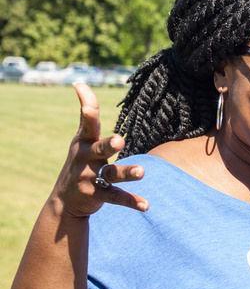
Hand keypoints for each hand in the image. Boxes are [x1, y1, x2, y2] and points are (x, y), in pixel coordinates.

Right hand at [52, 83, 148, 217]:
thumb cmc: (80, 160)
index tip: (87, 102)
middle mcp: (85, 159)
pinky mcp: (96, 195)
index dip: (87, 113)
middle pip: (99, 149)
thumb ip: (85, 114)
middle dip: (108, 145)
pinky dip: (131, 201)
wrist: (64, 202)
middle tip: (120, 140)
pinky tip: (146, 205)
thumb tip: (79, 83)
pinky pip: (116, 197)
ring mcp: (90, 178)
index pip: (86, 125)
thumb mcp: (81, 138)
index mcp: (83, 142)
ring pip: (110, 174)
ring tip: (142, 172)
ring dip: (127, 172)